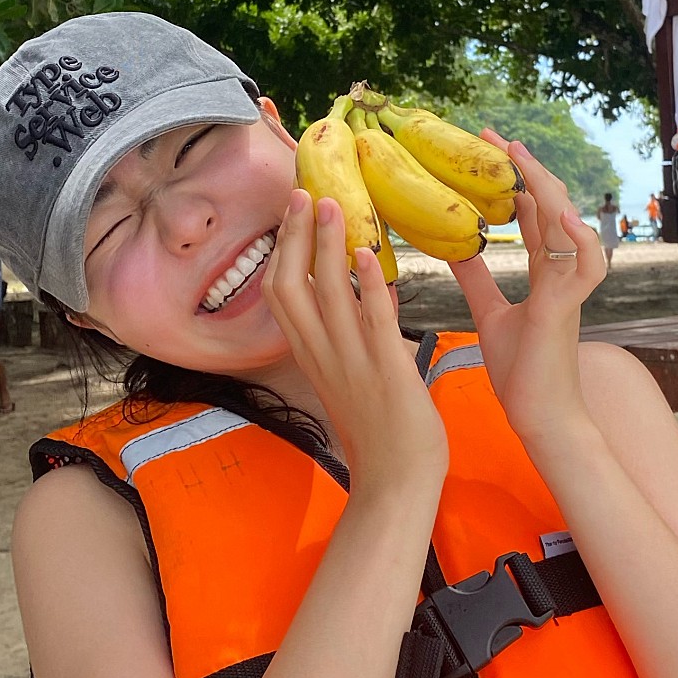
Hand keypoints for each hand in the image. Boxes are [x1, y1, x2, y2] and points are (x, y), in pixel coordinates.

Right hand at [262, 191, 448, 499]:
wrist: (396, 485)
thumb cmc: (382, 436)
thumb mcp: (353, 381)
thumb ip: (355, 341)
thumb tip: (368, 303)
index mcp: (313, 357)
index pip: (282, 295)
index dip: (284, 250)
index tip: (292, 213)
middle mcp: (323, 356)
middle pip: (290, 286)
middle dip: (295, 236)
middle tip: (304, 192)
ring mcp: (352, 363)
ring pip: (328, 295)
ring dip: (327, 246)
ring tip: (334, 204)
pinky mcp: (386, 372)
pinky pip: (372, 322)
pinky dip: (368, 286)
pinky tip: (369, 255)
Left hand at [449, 134, 605, 447]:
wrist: (539, 418)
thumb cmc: (522, 372)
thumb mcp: (490, 314)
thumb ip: (478, 280)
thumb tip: (454, 248)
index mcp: (545, 273)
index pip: (533, 214)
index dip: (516, 181)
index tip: (490, 149)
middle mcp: (560, 273)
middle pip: (550, 207)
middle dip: (525, 170)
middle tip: (495, 136)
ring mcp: (568, 288)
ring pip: (567, 225)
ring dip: (546, 188)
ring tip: (520, 158)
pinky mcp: (566, 307)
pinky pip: (583, 265)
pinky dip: (576, 237)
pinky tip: (556, 213)